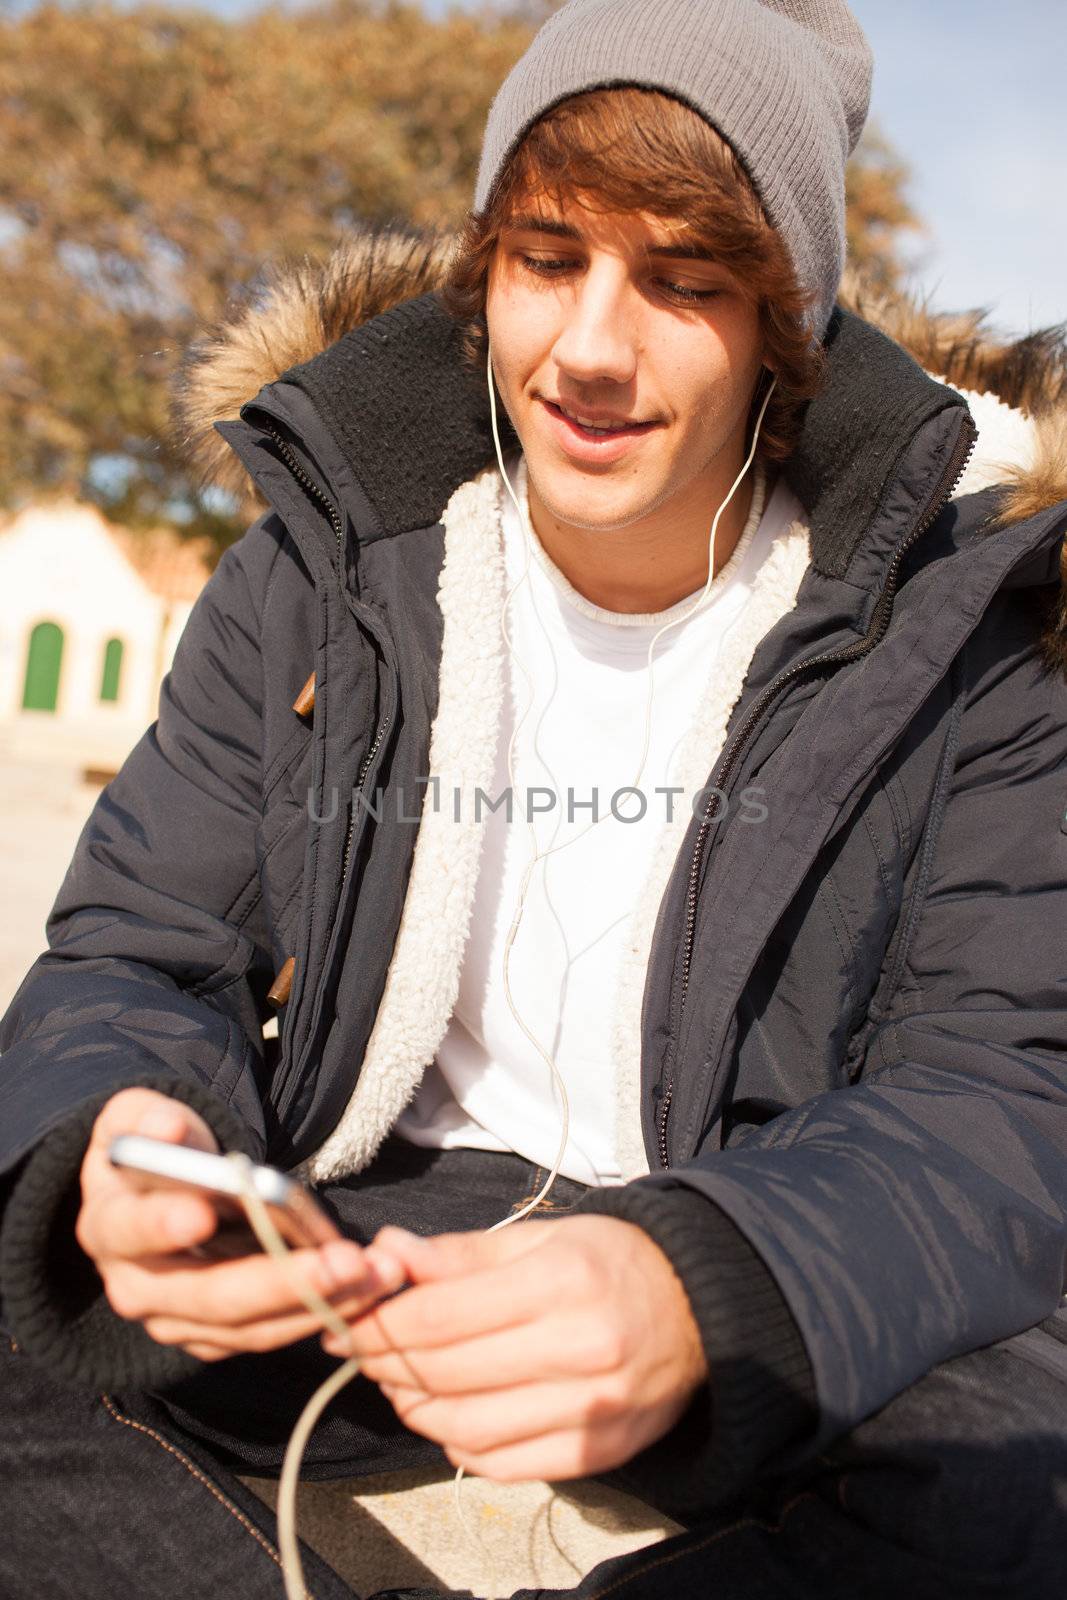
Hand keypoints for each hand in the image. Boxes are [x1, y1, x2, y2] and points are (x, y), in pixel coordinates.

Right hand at [76, 1087, 403, 1360]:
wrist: (163, 1191)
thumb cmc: (158, 1149)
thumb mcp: (142, 1118)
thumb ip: (150, 1118)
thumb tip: (166, 1130)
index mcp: (109, 1226)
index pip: (129, 1230)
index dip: (161, 1224)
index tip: (202, 1211)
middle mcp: (136, 1287)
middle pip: (208, 1296)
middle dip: (281, 1281)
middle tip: (344, 1262)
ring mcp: (176, 1321)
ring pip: (249, 1327)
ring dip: (319, 1303)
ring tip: (376, 1273)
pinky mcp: (214, 1338)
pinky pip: (270, 1335)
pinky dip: (320, 1314)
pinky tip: (366, 1290)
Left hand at [321, 1215, 708, 1481]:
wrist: (699, 1309)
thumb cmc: (613, 1262)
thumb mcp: (542, 1238)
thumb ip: (461, 1254)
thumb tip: (385, 1253)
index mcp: (561, 1283)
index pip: (438, 1317)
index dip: (378, 1322)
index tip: (346, 1318)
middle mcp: (579, 1351)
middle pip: (444, 1374)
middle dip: (384, 1362)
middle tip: (361, 1347)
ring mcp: (590, 1412)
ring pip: (465, 1428)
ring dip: (413, 1407)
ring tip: (399, 1381)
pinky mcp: (595, 1455)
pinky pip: (501, 1464)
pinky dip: (457, 1444)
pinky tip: (446, 1415)